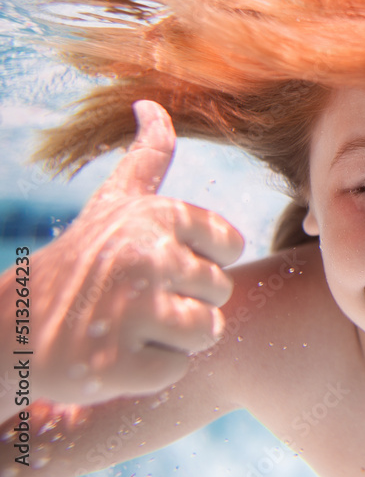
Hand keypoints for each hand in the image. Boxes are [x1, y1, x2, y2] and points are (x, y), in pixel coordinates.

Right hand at [30, 101, 242, 404]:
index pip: (230, 243)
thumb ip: (146, 158)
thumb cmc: (79, 265)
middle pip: (221, 290)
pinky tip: (112, 357)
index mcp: (154, 215)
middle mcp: (145, 255)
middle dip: (186, 302)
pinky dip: (148, 373)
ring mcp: (131, 310)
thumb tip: (152, 103)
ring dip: (173, 338)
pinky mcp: (117, 363)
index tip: (158, 263)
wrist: (9, 333)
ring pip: (207, 331)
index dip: (201, 259)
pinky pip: (176, 369)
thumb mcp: (113, 205)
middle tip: (135, 302)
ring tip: (128, 328)